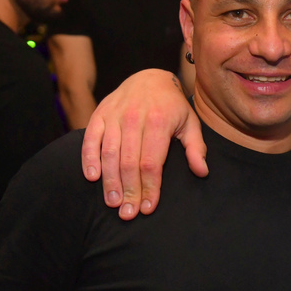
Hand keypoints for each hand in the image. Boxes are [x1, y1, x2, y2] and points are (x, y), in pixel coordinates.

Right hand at [81, 70, 206, 219]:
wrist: (149, 76)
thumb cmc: (172, 106)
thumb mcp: (190, 122)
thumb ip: (195, 148)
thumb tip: (202, 172)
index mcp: (159, 121)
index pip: (152, 163)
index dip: (150, 188)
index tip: (149, 208)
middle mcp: (134, 118)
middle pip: (129, 162)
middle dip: (129, 191)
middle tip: (128, 214)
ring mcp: (114, 115)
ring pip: (109, 154)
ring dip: (110, 181)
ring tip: (112, 203)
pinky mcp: (99, 114)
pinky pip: (91, 139)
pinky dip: (89, 158)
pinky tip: (92, 177)